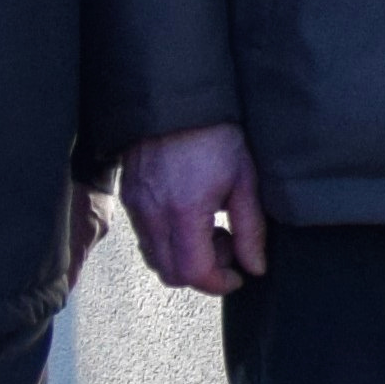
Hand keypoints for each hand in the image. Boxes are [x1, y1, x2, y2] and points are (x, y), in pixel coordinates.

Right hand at [120, 124, 270, 294]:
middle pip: (170, 274)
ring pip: (155, 258)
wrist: (176, 100)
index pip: (194, 272)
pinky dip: (169, 241)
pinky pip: (145, 237)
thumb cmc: (215, 135)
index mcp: (184, 211)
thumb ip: (250, 229)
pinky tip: (190, 216)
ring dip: (184, 258)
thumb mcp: (244, 181)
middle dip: (202, 272)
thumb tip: (255, 267)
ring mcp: (136, 206)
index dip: (219, 283)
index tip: (238, 276)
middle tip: (226, 246)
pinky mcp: (129, 197)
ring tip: (209, 228)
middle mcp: (153, 214)